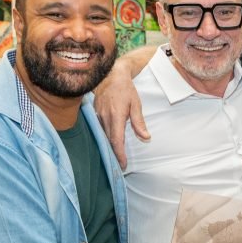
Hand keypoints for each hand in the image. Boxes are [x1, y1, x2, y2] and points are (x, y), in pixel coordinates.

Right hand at [94, 54, 150, 168]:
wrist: (111, 75)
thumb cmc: (125, 89)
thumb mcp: (136, 104)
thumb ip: (139, 122)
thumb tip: (146, 137)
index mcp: (116, 116)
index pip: (116, 140)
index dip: (119, 154)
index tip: (123, 165)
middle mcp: (105, 117)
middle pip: (108, 141)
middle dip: (114, 155)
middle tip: (120, 167)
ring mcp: (98, 116)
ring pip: (103, 136)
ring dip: (108, 148)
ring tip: (115, 159)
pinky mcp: (95, 114)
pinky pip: (99, 130)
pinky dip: (104, 138)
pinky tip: (108, 144)